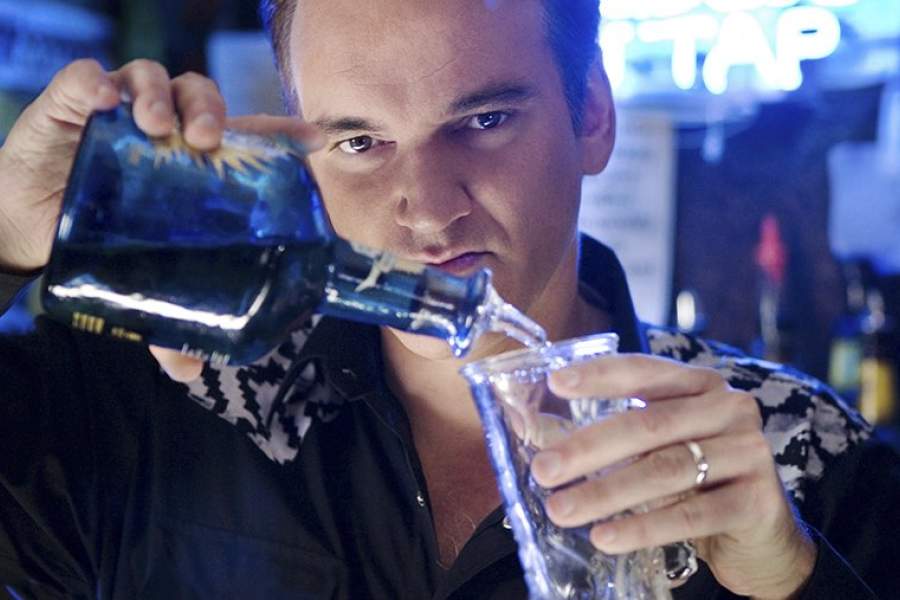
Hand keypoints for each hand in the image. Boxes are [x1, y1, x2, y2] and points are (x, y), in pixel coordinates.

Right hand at [0, 59, 323, 381]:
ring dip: (160, 95)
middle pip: (203, 97)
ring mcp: (120, 111)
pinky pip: (89, 77)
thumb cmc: (100, 239)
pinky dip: (100, 83)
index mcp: (194, 163)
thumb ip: (165, 320)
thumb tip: (189, 373)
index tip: (312, 141)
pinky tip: (105, 103)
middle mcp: (166, 129)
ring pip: (155, 78)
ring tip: (154, 125)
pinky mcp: (73, 103)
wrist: (27, 230)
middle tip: (205, 142)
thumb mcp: (138, 278)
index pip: (246, 137)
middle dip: (210, 111)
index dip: (280, 133)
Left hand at [531, 354, 816, 598]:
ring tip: (561, 510)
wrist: (762, 539)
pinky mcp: (756, 500)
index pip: (643, 370)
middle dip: (588, 449)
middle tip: (543, 471)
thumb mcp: (654, 451)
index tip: (554, 384)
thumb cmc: (697, 482)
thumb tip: (532, 428)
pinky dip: (643, 528)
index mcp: (700, 385)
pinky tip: (605, 538)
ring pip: (665, 470)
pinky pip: (690, 514)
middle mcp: (729, 408)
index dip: (598, 376)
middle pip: (648, 425)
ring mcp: (749, 452)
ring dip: (606, 493)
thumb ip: (605, 436)